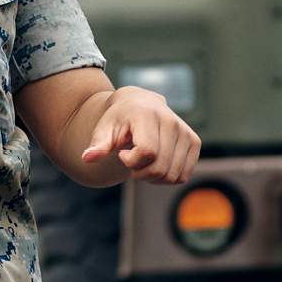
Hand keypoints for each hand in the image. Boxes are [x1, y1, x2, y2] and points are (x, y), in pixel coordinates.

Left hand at [79, 86, 201, 185]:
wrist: (138, 103)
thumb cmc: (118, 119)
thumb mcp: (104, 130)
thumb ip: (97, 145)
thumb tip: (87, 158)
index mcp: (148, 114)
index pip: (147, 153)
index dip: (131, 162)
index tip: (122, 154)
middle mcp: (171, 121)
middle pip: (160, 168)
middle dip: (140, 173)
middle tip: (131, 161)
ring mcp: (185, 132)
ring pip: (172, 176)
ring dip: (154, 178)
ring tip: (143, 162)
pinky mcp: (194, 141)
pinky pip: (182, 176)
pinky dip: (167, 178)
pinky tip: (156, 164)